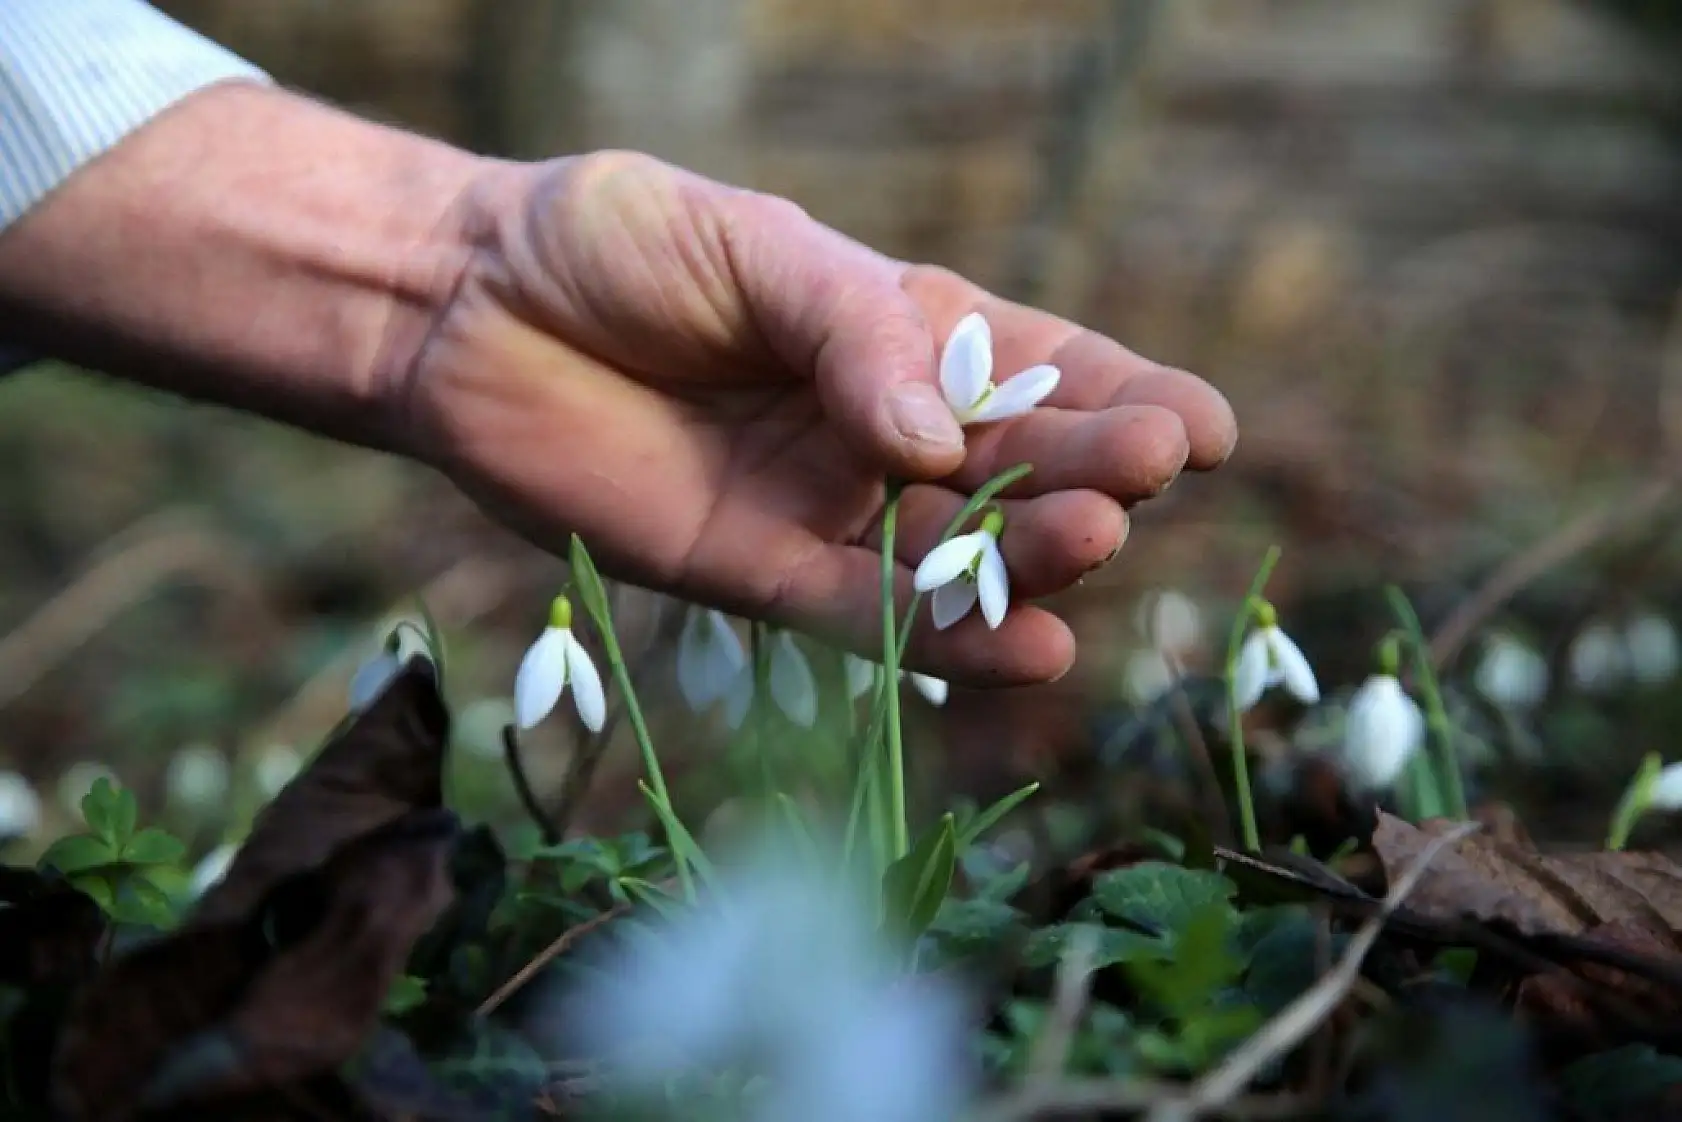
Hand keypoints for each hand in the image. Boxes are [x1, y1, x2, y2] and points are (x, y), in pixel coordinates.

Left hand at [402, 151, 1235, 685]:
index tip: (1201, 430)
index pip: (1039, 372)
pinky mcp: (754, 576)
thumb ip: (852, 331)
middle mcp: (880, 432)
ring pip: (951, 555)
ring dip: (1027, 562)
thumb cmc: (615, 243)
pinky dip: (939, 642)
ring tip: (1091, 549)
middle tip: (1141, 473)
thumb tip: (942, 436)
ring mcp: (825, 510)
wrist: (470, 308)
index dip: (1122, 399)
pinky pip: (861, 621)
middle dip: (1085, 474)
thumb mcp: (753, 247)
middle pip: (1013, 469)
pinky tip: (1027, 654)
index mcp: (900, 332)